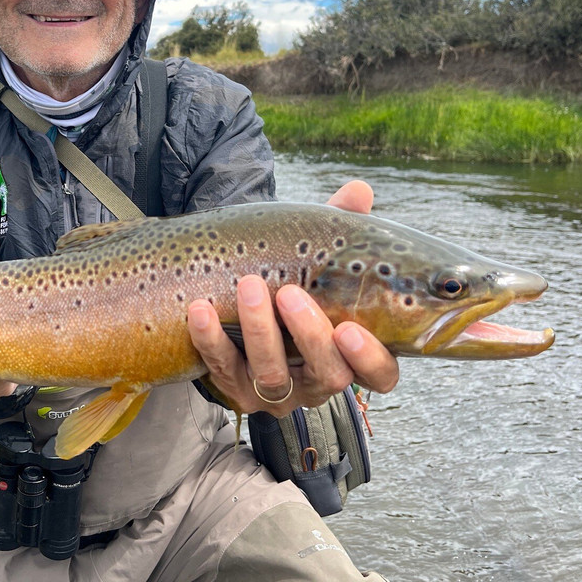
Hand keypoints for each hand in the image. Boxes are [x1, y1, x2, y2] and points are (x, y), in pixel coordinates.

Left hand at [187, 180, 399, 415]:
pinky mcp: (236, 390)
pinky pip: (222, 370)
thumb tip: (359, 190)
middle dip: (309, 335)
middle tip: (289, 294)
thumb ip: (341, 226)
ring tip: (248, 287)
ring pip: (273, 375)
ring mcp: (278, 392)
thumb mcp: (317, 256)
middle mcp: (319, 382)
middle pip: (327, 376)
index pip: (380, 375)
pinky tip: (201, 309)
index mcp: (352, 355)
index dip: (369, 359)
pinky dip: (210, 340)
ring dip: (260, 331)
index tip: (350, 328)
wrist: (240, 298)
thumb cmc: (294, 279)